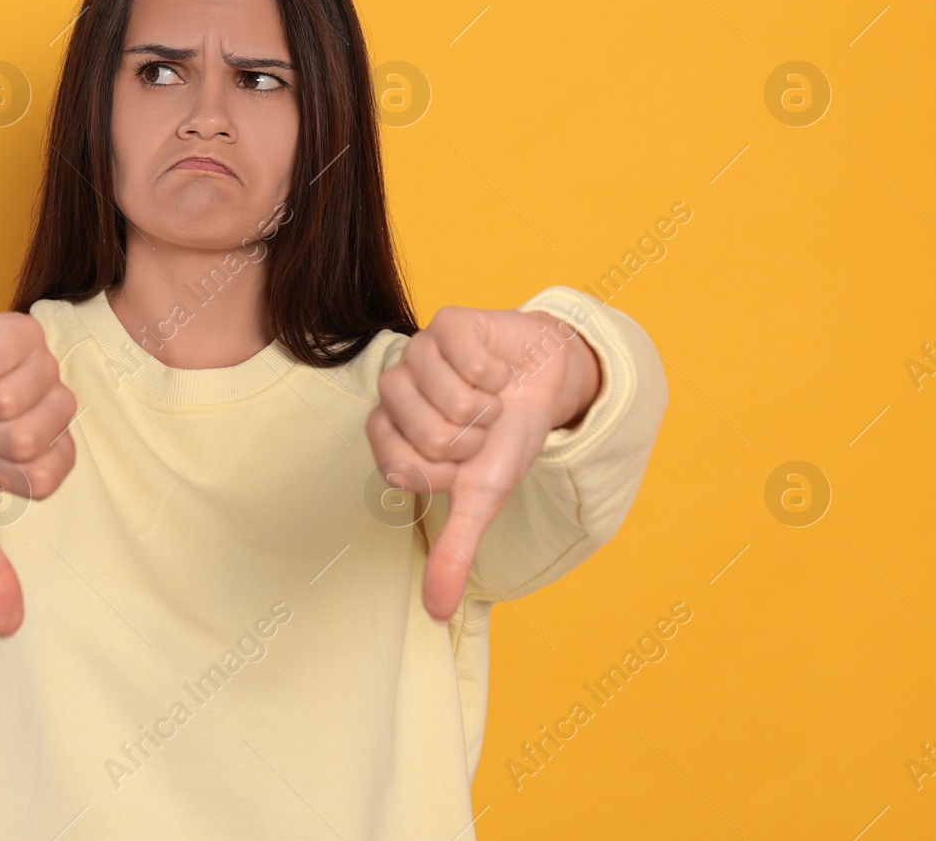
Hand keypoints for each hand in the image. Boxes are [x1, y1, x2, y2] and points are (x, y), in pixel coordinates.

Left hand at [365, 305, 601, 621]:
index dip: (446, 474)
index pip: (400, 472)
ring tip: (491, 398)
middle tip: (481, 426)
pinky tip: (497, 369)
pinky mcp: (446, 323)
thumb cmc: (504, 437)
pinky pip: (469, 360)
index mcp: (389, 435)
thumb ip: (455, 549)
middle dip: (472, 440)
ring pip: (451, 398)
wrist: (545, 382)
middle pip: (428, 437)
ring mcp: (416, 353)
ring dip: (487, 406)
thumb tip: (435, 612)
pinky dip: (497, 374)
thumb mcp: (482, 498)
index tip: (462, 462)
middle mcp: (394, 392)